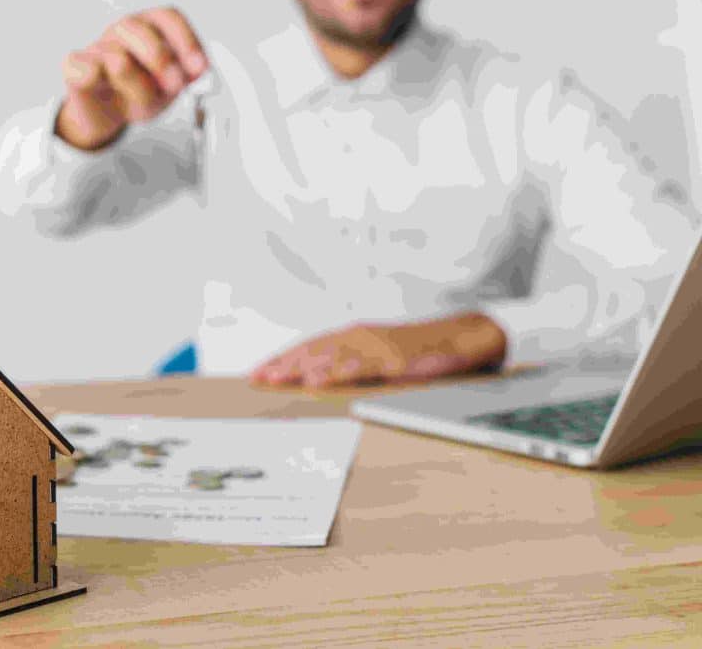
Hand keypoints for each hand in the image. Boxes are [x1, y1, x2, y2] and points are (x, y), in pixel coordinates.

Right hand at [55, 8, 208, 150]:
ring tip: (139, 98)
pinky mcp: (76, 65)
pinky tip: (105, 88)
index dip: (187, 42)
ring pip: (118, 57)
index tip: (198, 67)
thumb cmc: (139, 92)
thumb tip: (197, 71)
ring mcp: (99, 45)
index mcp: (151, 28)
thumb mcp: (169, 89)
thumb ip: (186, 76)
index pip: (169, 18)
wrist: (107, 114)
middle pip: (143, 32)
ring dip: (136, 86)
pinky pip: (88, 70)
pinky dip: (97, 81)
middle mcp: (125, 30)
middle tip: (173, 87)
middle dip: (163, 63)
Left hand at [249, 312, 507, 388]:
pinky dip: (339, 371)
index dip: (282, 359)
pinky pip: (362, 366)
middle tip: (258, 377)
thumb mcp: (376, 354)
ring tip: (279, 377)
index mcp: (351, 337)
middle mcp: (358, 337)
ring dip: (303, 365)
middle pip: (313, 349)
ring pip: (332, 355)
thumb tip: (315, 375)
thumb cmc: (415, 350)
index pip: (309, 347)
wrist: (459, 339)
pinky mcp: (394, 359)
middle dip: (283, 363)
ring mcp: (376, 347)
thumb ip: (348, 361)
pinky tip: (322, 379)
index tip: (257, 373)